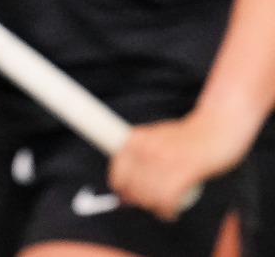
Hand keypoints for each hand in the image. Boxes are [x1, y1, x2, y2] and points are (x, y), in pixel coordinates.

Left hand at [110, 111, 251, 219]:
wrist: (219, 126)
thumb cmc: (189, 136)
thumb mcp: (156, 139)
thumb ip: (140, 159)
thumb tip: (125, 189)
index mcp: (136, 139)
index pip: (118, 173)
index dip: (123, 190)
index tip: (128, 198)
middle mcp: (147, 148)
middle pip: (132, 188)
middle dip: (140, 201)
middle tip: (150, 204)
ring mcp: (165, 158)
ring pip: (148, 195)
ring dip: (154, 207)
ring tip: (162, 208)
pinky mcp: (185, 169)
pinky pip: (167, 198)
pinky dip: (167, 210)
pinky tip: (171, 211)